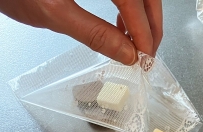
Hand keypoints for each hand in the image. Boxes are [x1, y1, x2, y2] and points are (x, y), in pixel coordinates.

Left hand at [0, 0, 162, 64]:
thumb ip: (93, 33)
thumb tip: (124, 52)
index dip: (143, 29)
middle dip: (150, 22)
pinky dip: (128, 3)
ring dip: (142, 13)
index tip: (144, 54)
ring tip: (133, 40)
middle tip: (148, 52)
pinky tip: (120, 19)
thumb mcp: (52, 13)